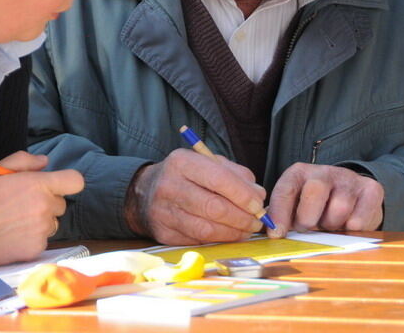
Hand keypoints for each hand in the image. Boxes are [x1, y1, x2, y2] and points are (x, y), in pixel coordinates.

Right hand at [0, 151, 83, 266]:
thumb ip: (24, 161)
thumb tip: (45, 162)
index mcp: (40, 185)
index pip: (75, 181)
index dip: (66, 181)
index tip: (54, 184)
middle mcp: (46, 208)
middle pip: (60, 203)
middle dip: (46, 201)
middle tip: (22, 203)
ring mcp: (42, 230)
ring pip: (51, 223)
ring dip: (40, 220)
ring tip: (15, 220)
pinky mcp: (36, 249)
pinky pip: (42, 240)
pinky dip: (31, 237)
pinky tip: (12, 235)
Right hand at [124, 149, 265, 244]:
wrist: (144, 193)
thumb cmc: (185, 176)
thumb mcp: (207, 163)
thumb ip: (235, 174)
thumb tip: (258, 195)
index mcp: (181, 162)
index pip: (218, 179)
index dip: (243, 194)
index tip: (259, 204)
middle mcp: (169, 186)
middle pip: (213, 207)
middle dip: (242, 217)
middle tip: (258, 221)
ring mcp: (164, 212)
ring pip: (207, 229)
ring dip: (234, 233)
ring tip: (247, 229)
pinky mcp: (164, 234)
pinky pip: (198, 241)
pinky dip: (219, 240)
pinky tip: (229, 235)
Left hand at [266, 163, 382, 237]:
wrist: (352, 196)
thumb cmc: (316, 206)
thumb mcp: (295, 207)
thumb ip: (280, 217)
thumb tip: (268, 233)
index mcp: (299, 173)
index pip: (285, 189)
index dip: (279, 214)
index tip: (277, 234)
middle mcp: (323, 172)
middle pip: (314, 192)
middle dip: (308, 218)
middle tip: (309, 228)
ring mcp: (348, 179)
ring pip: (339, 208)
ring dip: (332, 225)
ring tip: (330, 224)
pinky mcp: (371, 189)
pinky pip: (360, 217)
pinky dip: (352, 228)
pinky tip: (348, 226)